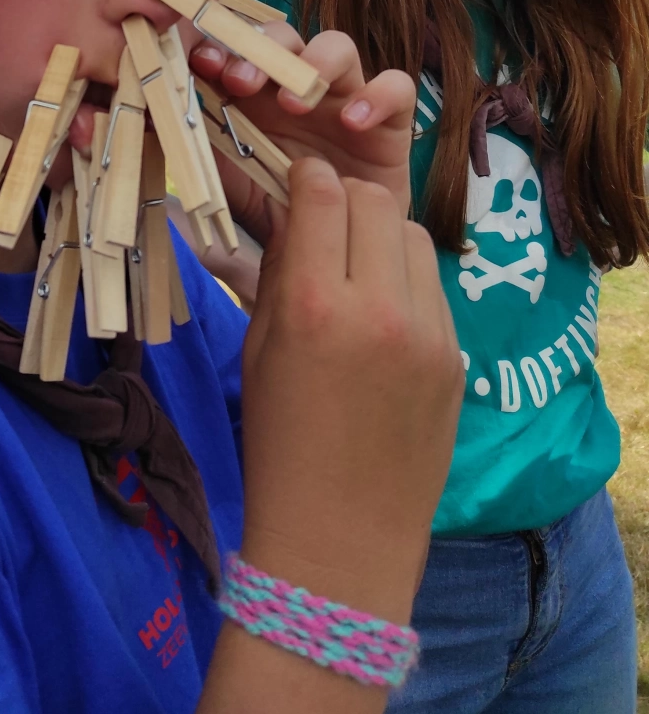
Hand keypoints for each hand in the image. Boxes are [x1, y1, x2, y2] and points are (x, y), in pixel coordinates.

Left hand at [190, 23, 414, 245]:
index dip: (220, 47)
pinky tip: (353, 122)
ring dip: (314, 63)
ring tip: (294, 102)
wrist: (336, 255)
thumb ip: (197, 150)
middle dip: (260, 50)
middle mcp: (300, 84)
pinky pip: (396, 86)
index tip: (199, 63)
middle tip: (239, 82)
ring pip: (339, 46)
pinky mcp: (390, 119)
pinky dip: (376, 96)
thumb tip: (147, 126)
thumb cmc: (279, 211)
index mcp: (258, 92)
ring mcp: (346, 96)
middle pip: (285, 37)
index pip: (239, 48)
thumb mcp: (230, 183)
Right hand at [239, 156, 462, 624]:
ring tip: (356, 266)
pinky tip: (382, 310)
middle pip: (373, 201)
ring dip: (381, 234)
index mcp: (314, 306)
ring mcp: (427, 333)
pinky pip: (432, 285)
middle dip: (343, 199)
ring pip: (412, 234)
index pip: (322, 194)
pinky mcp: (455, 356)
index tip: (296, 183)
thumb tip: (292, 215)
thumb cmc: (278, 443)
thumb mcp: (258, 349)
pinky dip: (405, 279)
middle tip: (324, 221)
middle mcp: (377, 308)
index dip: (306, 178)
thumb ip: (278, 274)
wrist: (341, 536)